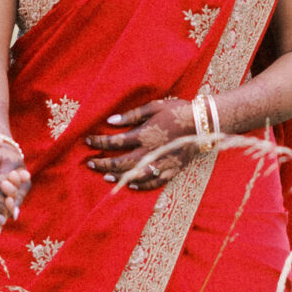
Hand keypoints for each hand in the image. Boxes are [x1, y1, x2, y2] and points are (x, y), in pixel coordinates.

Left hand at [0, 130, 27, 230]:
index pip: (2, 179)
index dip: (15, 176)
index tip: (24, 172)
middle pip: (6, 192)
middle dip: (14, 185)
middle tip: (14, 176)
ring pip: (6, 204)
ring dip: (12, 195)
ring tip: (7, 186)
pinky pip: (1, 217)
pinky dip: (8, 209)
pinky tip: (9, 201)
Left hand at [83, 98, 206, 192]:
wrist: (204, 123)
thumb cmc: (178, 110)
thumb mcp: (154, 107)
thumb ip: (132, 115)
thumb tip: (111, 121)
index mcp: (144, 135)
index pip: (115, 142)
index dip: (99, 142)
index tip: (87, 141)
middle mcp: (150, 152)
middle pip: (121, 162)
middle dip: (103, 163)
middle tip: (90, 163)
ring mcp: (161, 163)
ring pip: (135, 175)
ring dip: (118, 176)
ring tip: (105, 176)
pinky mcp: (171, 170)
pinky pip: (154, 182)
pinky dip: (141, 185)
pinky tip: (131, 184)